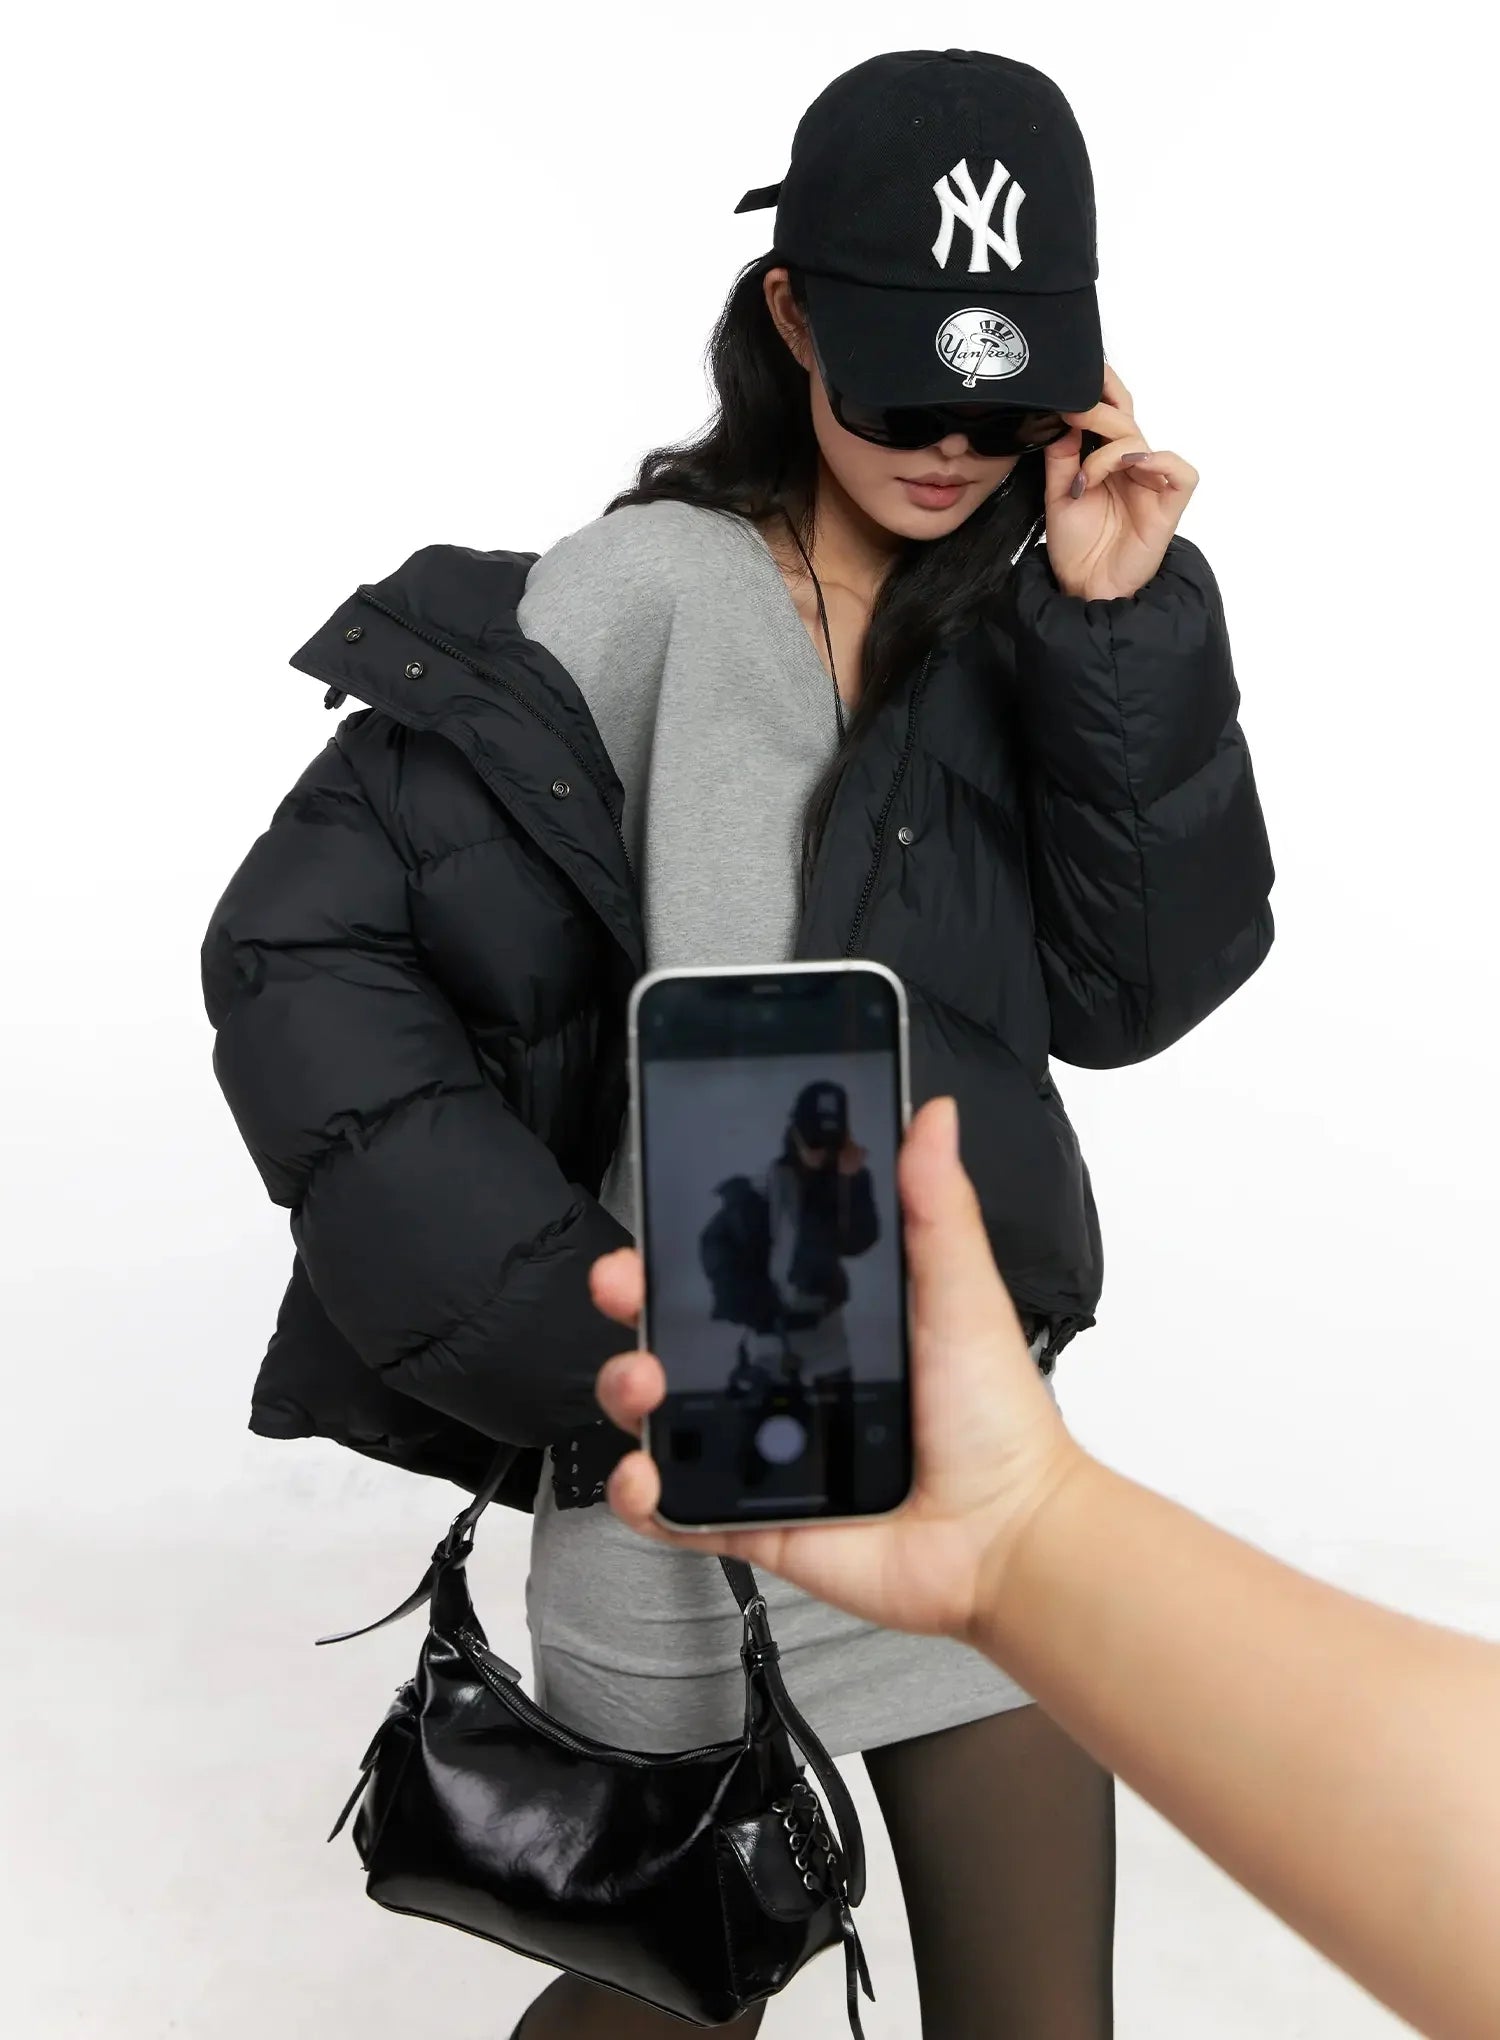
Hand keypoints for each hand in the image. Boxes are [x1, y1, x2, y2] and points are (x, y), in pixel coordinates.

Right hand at [588, 1098, 1084, 1644]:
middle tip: (624, 1285)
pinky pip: (675, 1509)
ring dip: (629, 1388)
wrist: (1006, 1538)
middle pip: (676, 1331)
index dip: (685, 1242)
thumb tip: (936, 1114)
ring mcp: (760, 1450)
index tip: (657, 1212)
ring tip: (644, 1382)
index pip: (735, 1269)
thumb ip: (937, 1206)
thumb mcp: (962, 1294)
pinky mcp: (752, 1520)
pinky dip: (642, 1493)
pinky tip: (647, 1473)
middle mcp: (781, 1378)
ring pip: (662, 1413)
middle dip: (632, 1302)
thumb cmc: (995, 1416)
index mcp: (823, 1319)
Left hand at [1042, 361, 1199, 600]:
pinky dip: (1159, 460)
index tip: (1080, 373)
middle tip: (1071, 412)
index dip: (1105, 388)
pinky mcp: (1168, 505)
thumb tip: (1065, 418)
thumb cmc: (1076, 547)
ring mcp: (1152, 484)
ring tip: (1085, 477)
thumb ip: (1062, 458)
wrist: (1084, 589)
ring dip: (1109, 450)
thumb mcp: (1057, 495)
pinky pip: (1180, 471)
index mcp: (1108, 460)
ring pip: (1141, 442)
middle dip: (1096, 412)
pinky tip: (1131, 465)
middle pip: (1125, 421)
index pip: (1114, 412)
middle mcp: (1132, 467)